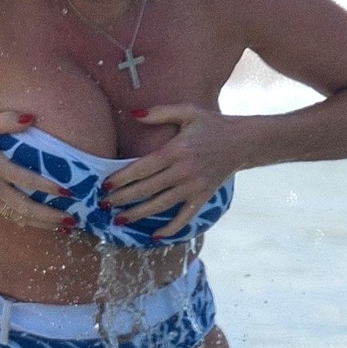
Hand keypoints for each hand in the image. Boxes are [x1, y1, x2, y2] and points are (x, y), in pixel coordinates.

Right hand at [0, 110, 71, 230]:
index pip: (23, 179)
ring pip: (19, 216)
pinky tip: (49, 224)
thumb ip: (7, 120)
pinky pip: (13, 215)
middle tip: (72, 219)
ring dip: (44, 223)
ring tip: (66, 226)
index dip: (45, 186)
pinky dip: (32, 222)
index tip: (67, 191)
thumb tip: (31, 119)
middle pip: (24, 207)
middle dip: (49, 215)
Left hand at [103, 104, 239, 238]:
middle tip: (104, 205)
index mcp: (176, 150)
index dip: (122, 178)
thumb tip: (134, 113)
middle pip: (147, 189)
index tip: (105, 186)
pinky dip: (171, 228)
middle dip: (123, 198)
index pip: (143, 167)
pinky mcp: (203, 197)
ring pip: (161, 205)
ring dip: (139, 214)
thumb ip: (160, 112)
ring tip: (120, 221)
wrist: (243, 142)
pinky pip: (185, 217)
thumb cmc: (211, 125)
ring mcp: (194, 187)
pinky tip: (155, 235)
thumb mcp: (188, 111)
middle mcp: (183, 171)